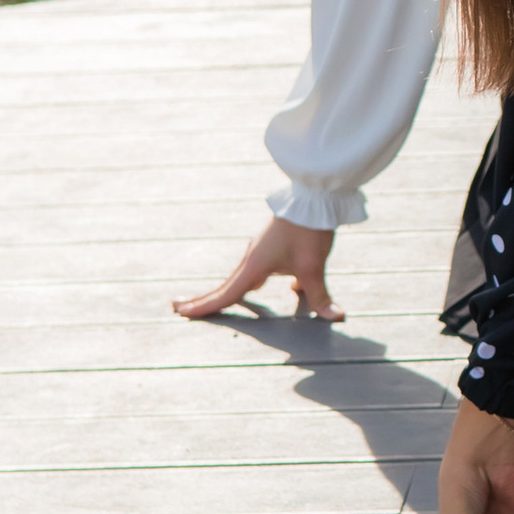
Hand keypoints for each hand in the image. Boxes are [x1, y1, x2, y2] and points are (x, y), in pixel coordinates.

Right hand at [173, 217, 340, 323]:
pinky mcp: (272, 247)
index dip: (204, 307)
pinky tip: (262, 288)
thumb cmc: (308, 230)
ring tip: (213, 302)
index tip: (181, 313)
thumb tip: (335, 317)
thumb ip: (320, 295)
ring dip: (225, 291)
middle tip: (177, 308)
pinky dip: (249, 283)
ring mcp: (260, 251)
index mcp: (254, 266)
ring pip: (239, 278)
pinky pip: (255, 271)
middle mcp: (252, 259)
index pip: (226, 294)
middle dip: (204, 299)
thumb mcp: (314, 266)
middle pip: (225, 286)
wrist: (315, 197)